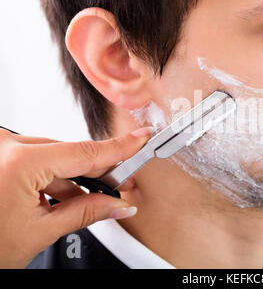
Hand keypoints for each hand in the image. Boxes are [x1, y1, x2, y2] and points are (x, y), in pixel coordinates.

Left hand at [0, 127, 150, 267]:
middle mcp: (4, 146)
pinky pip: (34, 159)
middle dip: (98, 171)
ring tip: (95, 197)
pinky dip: (52, 177)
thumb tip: (118, 204)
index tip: (139, 139)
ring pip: (52, 156)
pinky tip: (66, 195)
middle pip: (69, 152)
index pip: (84, 152)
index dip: (119, 148)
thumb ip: (87, 211)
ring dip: (74, 177)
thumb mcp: (40, 232)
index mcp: (16, 162)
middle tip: (121, 185)